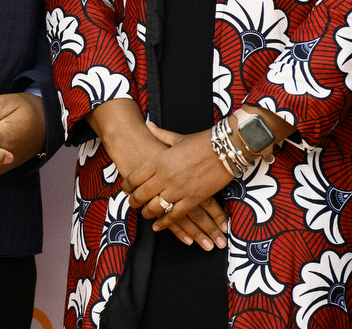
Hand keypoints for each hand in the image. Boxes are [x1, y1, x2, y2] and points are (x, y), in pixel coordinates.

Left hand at [88, 99, 227, 251]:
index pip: (136, 177)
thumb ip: (160, 135)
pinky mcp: (192, 199)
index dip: (127, 186)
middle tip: (132, 204)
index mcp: (160, 160)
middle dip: (134, 202)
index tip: (126, 189)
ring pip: (155, 207)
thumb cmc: (202, 141)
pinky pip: (174, 216)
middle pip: (142, 194)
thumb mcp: (178, 138)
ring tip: (145, 214)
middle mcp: (165, 176)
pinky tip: (158, 226)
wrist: (226, 148)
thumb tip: (148, 125)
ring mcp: (178, 190)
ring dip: (147, 213)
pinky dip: (164, 223)